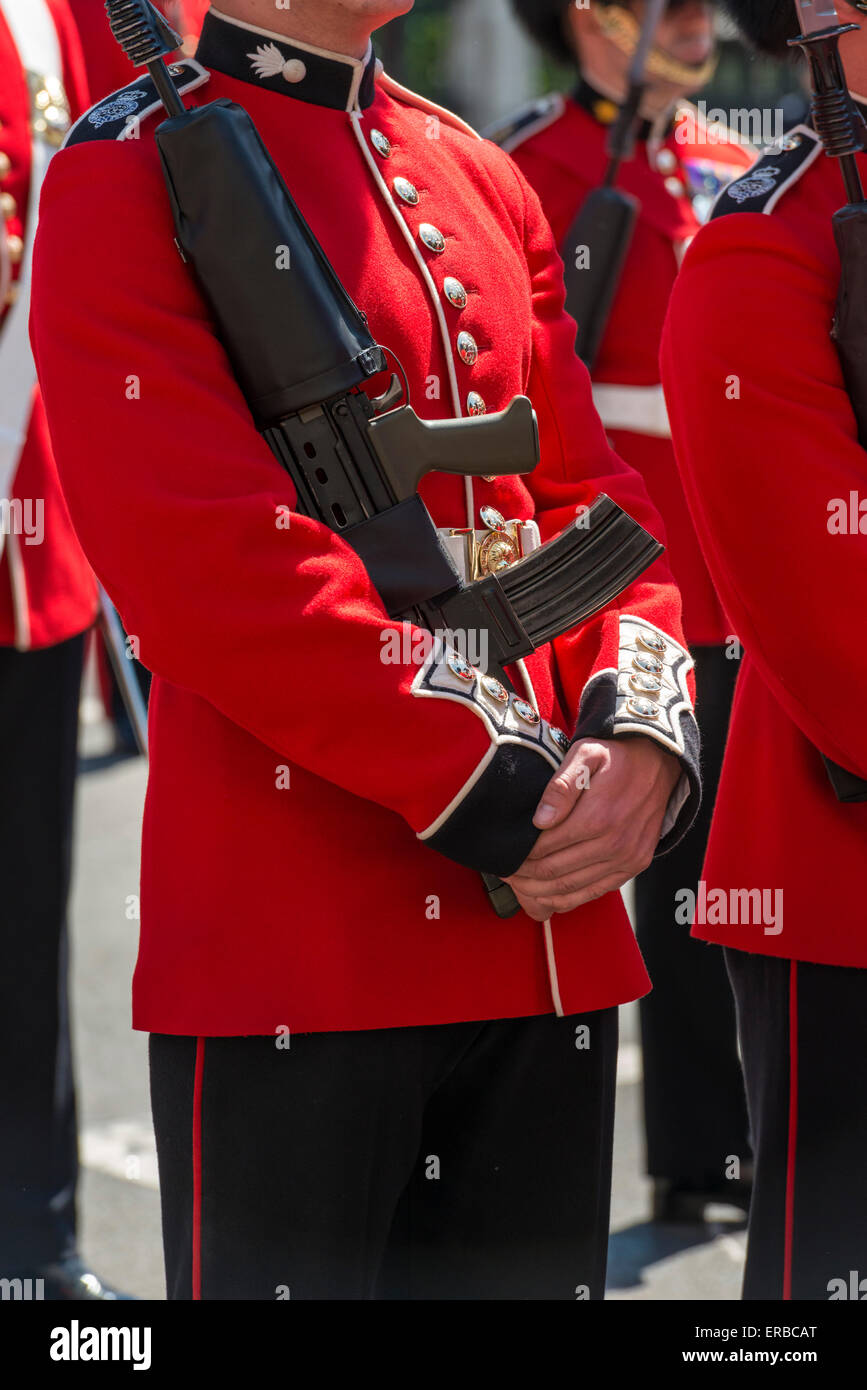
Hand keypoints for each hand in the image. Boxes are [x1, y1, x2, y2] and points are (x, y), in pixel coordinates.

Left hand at [505, 737, 681, 920]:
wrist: (658, 762)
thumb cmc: (615, 758)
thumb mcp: (585, 754)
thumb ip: (561, 785)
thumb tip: (540, 819)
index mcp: (598, 816)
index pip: (545, 848)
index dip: (520, 856)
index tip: (504, 855)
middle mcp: (614, 843)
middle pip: (554, 872)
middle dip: (524, 875)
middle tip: (505, 871)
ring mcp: (626, 858)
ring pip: (571, 888)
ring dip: (539, 891)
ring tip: (519, 884)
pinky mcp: (634, 866)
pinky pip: (594, 893)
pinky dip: (566, 899)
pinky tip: (547, 896)